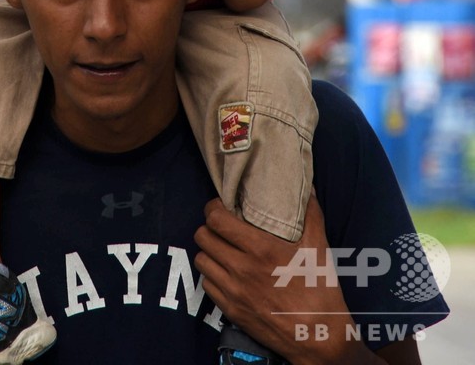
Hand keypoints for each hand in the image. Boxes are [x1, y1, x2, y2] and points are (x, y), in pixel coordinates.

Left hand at [195, 196, 365, 364]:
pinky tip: (225, 271)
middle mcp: (241, 268)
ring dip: (208, 250)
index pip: (216, 219)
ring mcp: (234, 291)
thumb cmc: (319, 288)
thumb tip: (305, 186)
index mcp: (260, 248)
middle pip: (202, 237)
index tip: (221, 205)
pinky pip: (207, 285)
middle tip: (220, 225)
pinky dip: (212, 275)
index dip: (213, 208)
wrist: (319, 335)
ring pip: (201, 260)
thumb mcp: (318, 246)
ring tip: (221, 247)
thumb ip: (310, 212)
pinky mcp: (231, 311)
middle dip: (209, 227)